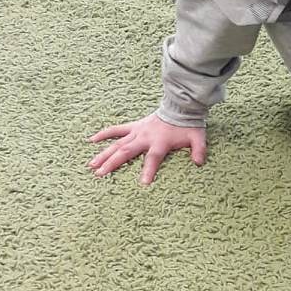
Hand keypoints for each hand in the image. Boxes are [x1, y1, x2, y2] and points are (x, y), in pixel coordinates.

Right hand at [88, 112, 207, 185]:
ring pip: (117, 144)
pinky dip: (104, 134)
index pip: (153, 158)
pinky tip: (91, 140)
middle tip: (100, 175)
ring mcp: (137, 132)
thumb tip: (199, 163)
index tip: (143, 184)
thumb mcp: (197, 138)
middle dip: (113, 163)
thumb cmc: (187, 125)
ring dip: (104, 154)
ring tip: (91, 165)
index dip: (149, 170)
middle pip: (126, 152)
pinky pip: (116, 130)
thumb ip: (198, 150)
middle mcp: (145, 138)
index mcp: (159, 142)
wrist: (180, 106)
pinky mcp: (133, 126)